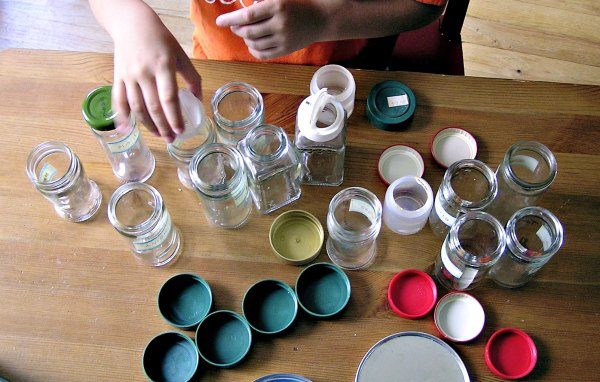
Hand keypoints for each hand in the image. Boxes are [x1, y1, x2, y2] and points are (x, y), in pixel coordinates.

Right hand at [111, 8, 201, 142]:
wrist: (132, 24)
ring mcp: (129, 76)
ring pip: (137, 107)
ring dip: (148, 125)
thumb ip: (191, 77)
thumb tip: (198, 99)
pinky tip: (126, 129)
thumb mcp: (180, 55)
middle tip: (171, 139)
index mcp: (163, 66)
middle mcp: (144, 72)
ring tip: (158, 135)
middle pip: (153, 106)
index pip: (169, 98)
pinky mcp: (118, 77)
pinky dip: (121, 116)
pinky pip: (118, 100)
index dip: (174, 116)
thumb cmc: (160, 40)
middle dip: (163, 127)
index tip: (181, 130)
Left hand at [216, 0, 332, 59]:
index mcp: (277, 6)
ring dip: (245, 39)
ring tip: (247, 33)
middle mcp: (280, 24)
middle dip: (237, 29)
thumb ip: (261, 3)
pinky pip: (263, 54)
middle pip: (248, 32)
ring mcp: (283, 39)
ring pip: (254, 44)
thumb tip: (240, 13)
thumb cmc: (297, 5)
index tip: (220, 21)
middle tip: (235, 26)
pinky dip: (253, 50)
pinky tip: (253, 44)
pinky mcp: (286, 50)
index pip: (248, 15)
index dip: (231, 19)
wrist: (320, 18)